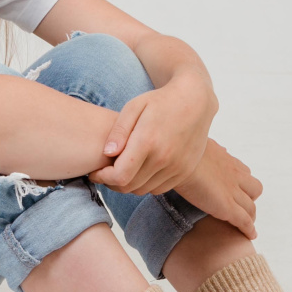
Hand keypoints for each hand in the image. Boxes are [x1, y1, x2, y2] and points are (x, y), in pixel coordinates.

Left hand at [87, 78, 213, 196]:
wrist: (195, 101)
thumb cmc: (160, 101)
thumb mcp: (134, 106)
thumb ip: (119, 131)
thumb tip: (106, 153)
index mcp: (148, 141)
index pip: (120, 176)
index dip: (103, 178)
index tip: (96, 172)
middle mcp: (164, 158)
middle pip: (129, 186)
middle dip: (112, 183)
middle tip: (105, 172)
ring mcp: (177, 167)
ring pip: (143, 190)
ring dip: (128, 185)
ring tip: (122, 170)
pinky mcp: (185, 172)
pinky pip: (158, 189)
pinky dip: (145, 184)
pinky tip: (140, 170)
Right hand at [174, 139, 263, 239]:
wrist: (178, 159)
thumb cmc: (179, 151)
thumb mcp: (191, 145)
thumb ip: (197, 149)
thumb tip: (195, 147)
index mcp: (224, 159)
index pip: (242, 171)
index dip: (241, 182)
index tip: (234, 189)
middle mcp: (233, 174)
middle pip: (254, 188)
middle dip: (248, 198)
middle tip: (238, 206)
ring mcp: (232, 191)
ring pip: (251, 207)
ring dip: (250, 215)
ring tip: (245, 225)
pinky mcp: (227, 206)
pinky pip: (244, 221)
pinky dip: (249, 229)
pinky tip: (250, 236)